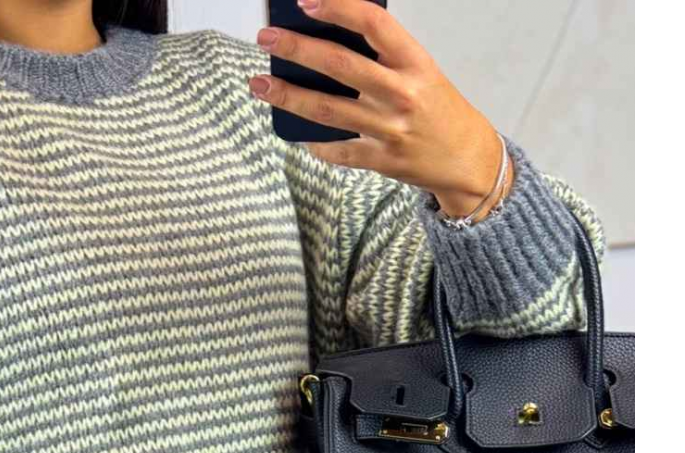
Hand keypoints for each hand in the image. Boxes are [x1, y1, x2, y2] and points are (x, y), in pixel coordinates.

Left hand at [250, 0, 511, 220]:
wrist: (467, 159)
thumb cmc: (436, 106)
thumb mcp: (420, 71)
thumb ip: (381, 57)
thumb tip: (326, 40)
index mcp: (415, 62)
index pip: (374, 24)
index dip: (338, 8)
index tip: (305, 1)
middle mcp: (402, 94)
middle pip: (340, 66)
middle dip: (297, 50)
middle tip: (267, 39)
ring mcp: (390, 131)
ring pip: (328, 111)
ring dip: (288, 96)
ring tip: (259, 85)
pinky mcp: (381, 162)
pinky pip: (337, 150)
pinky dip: (314, 142)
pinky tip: (293, 131)